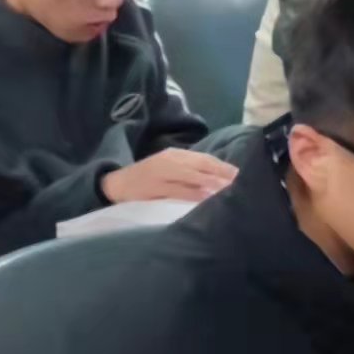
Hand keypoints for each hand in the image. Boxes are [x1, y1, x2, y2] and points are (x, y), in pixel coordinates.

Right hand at [101, 148, 239, 203]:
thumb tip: (217, 178)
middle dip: (221, 175)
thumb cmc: (147, 178)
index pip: (204, 159)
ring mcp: (161, 174)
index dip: (222, 166)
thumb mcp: (167, 168)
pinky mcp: (154, 188)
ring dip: (211, 185)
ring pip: (192, 178)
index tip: (238, 174)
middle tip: (238, 184)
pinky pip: (177, 191)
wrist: (116, 184)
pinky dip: (193, 194)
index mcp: (175, 155)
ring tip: (227, 192)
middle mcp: (170, 161)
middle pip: (201, 166)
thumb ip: (188, 170)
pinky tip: (205, 199)